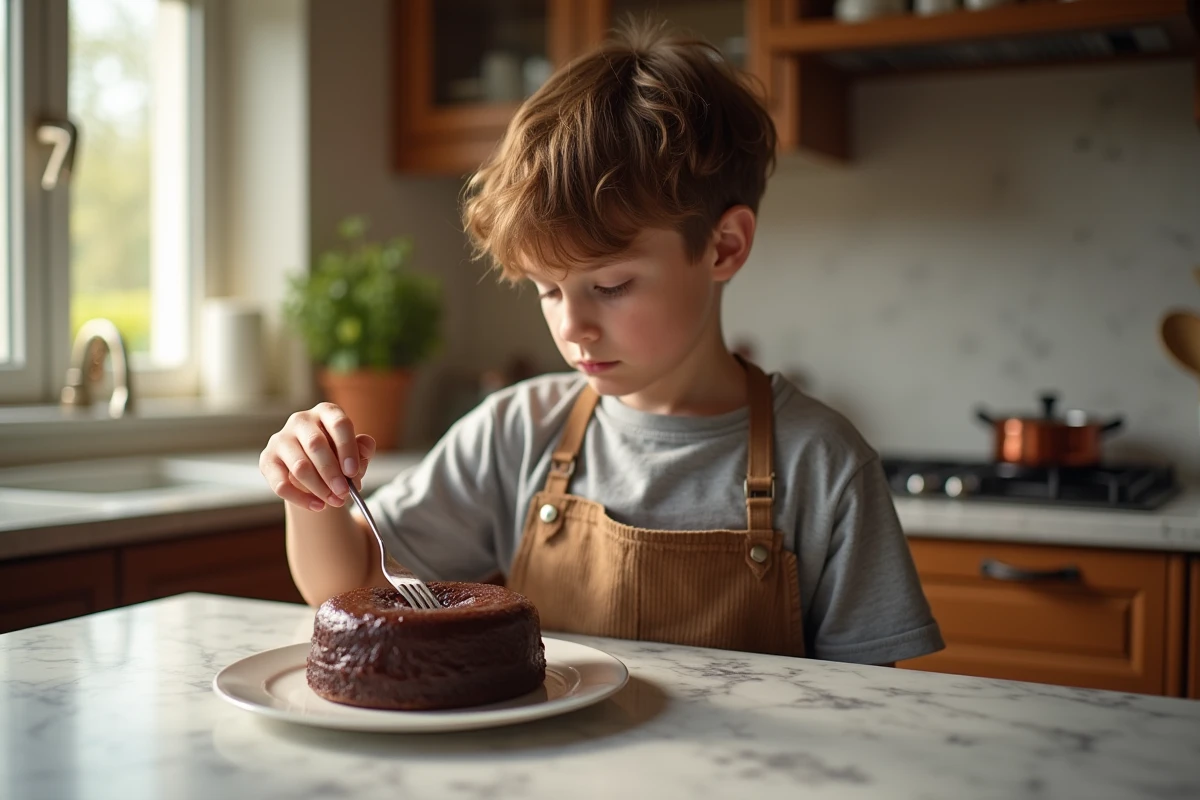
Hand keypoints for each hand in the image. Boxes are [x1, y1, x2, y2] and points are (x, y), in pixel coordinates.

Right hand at [259, 402, 375, 511]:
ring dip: (319, 488)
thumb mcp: (355, 453)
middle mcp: (301, 420)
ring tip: (335, 501)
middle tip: (344, 493)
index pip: (338, 424)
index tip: (353, 471)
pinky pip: (282, 484)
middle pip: (316, 445)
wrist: (314, 473)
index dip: (347, 448)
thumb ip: (363, 449)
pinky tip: (318, 505)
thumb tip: (364, 448)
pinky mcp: (267, 459)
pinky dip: (302, 499)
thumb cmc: (338, 458)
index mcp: (326, 412)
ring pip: (299, 467)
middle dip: (332, 473)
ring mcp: (281, 439)